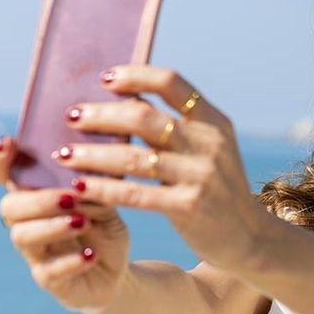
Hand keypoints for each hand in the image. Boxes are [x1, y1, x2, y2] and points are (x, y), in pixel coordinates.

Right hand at [0, 135, 131, 311]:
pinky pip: (48, 271)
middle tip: (69, 197)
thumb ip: (92, 188)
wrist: (117, 272)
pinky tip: (92, 255)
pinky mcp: (48, 279)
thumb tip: (84, 175)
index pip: (7, 177)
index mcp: (37, 198)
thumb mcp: (105, 203)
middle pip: (10, 207)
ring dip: (52, 226)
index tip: (8, 141)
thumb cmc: (104, 229)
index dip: (1, 160)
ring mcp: (35, 252)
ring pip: (22, 236)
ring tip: (82, 222)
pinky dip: (71, 261)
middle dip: (38, 199)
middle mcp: (28, 223)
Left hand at [50, 64, 275, 273]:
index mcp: (214, 121)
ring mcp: (201, 175)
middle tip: (71, 117)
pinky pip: (135, 193)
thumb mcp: (208, 151)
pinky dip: (102, 187)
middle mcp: (209, 143)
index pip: (171, 83)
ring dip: (91, 154)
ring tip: (63, 155)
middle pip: (144, 116)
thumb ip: (176, 128)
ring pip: (133, 156)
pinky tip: (79, 186)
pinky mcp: (189, 207)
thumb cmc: (217, 190)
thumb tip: (124, 99)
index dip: (135, 75)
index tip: (105, 79)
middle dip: (100, 115)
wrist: (250, 238)